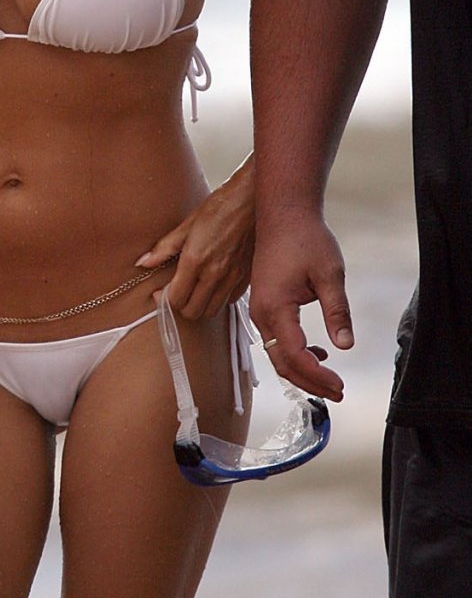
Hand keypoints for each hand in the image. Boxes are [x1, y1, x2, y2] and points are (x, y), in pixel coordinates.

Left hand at [136, 158, 254, 319]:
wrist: (249, 201)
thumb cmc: (219, 207)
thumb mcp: (186, 224)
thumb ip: (164, 247)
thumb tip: (144, 261)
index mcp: (196, 260)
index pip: (176, 298)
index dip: (163, 299)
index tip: (159, 292)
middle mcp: (215, 273)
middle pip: (193, 311)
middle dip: (180, 306)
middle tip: (174, 292)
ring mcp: (232, 277)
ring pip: (212, 311)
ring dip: (199, 305)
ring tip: (192, 290)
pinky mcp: (246, 277)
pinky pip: (229, 301)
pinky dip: (218, 299)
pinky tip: (212, 285)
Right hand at [249, 212, 351, 401]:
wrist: (284, 211)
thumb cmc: (307, 238)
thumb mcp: (330, 274)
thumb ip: (337, 312)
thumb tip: (345, 346)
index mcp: (275, 307)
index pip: (295, 355)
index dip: (318, 376)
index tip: (341, 386)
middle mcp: (260, 311)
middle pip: (281, 361)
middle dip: (309, 382)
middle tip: (338, 392)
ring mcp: (258, 307)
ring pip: (276, 352)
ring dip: (301, 369)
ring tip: (330, 380)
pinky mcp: (263, 301)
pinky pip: (274, 337)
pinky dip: (292, 352)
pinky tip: (316, 351)